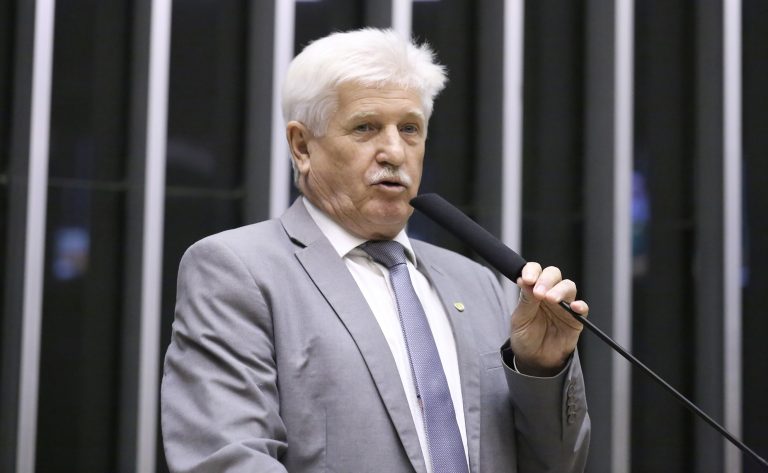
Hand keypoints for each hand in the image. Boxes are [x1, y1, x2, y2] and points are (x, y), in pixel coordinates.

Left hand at [509, 262, 587, 376]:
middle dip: (546, 279)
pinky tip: (574, 308)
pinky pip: (582, 309)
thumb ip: (525, 300)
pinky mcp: (575, 319)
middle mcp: (549, 293)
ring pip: (568, 287)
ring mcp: (563, 305)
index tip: (527, 279)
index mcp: (533, 290)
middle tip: (539, 292)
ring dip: (560, 290)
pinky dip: (580, 306)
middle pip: (553, 274)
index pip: (535, 271)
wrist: (534, 360)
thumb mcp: (520, 320)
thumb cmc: (526, 337)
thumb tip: (524, 280)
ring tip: (551, 299)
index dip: (532, 270)